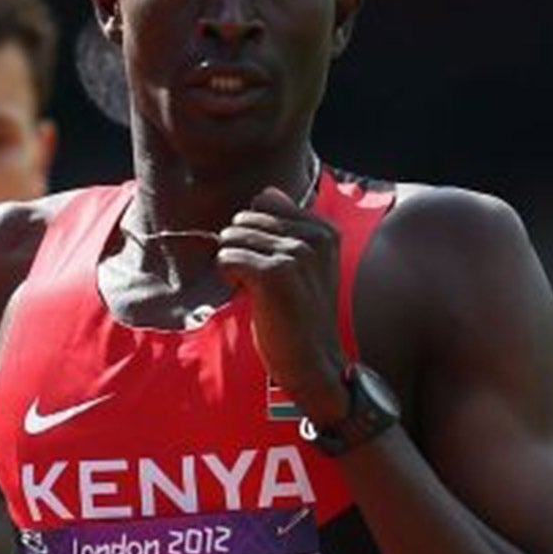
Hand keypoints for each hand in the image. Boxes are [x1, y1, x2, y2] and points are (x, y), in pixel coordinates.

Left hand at [216, 188, 347, 421]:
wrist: (313, 362)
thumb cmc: (302, 315)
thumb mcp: (305, 263)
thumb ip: (287, 225)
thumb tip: (265, 192)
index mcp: (324, 229)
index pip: (265, 202)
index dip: (256, 236)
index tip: (272, 267)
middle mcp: (314, 237)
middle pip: (245, 218)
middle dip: (242, 248)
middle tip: (261, 282)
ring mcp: (296, 254)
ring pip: (232, 236)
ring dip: (234, 263)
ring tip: (256, 289)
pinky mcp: (275, 275)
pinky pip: (228, 256)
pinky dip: (228, 276)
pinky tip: (248, 296)